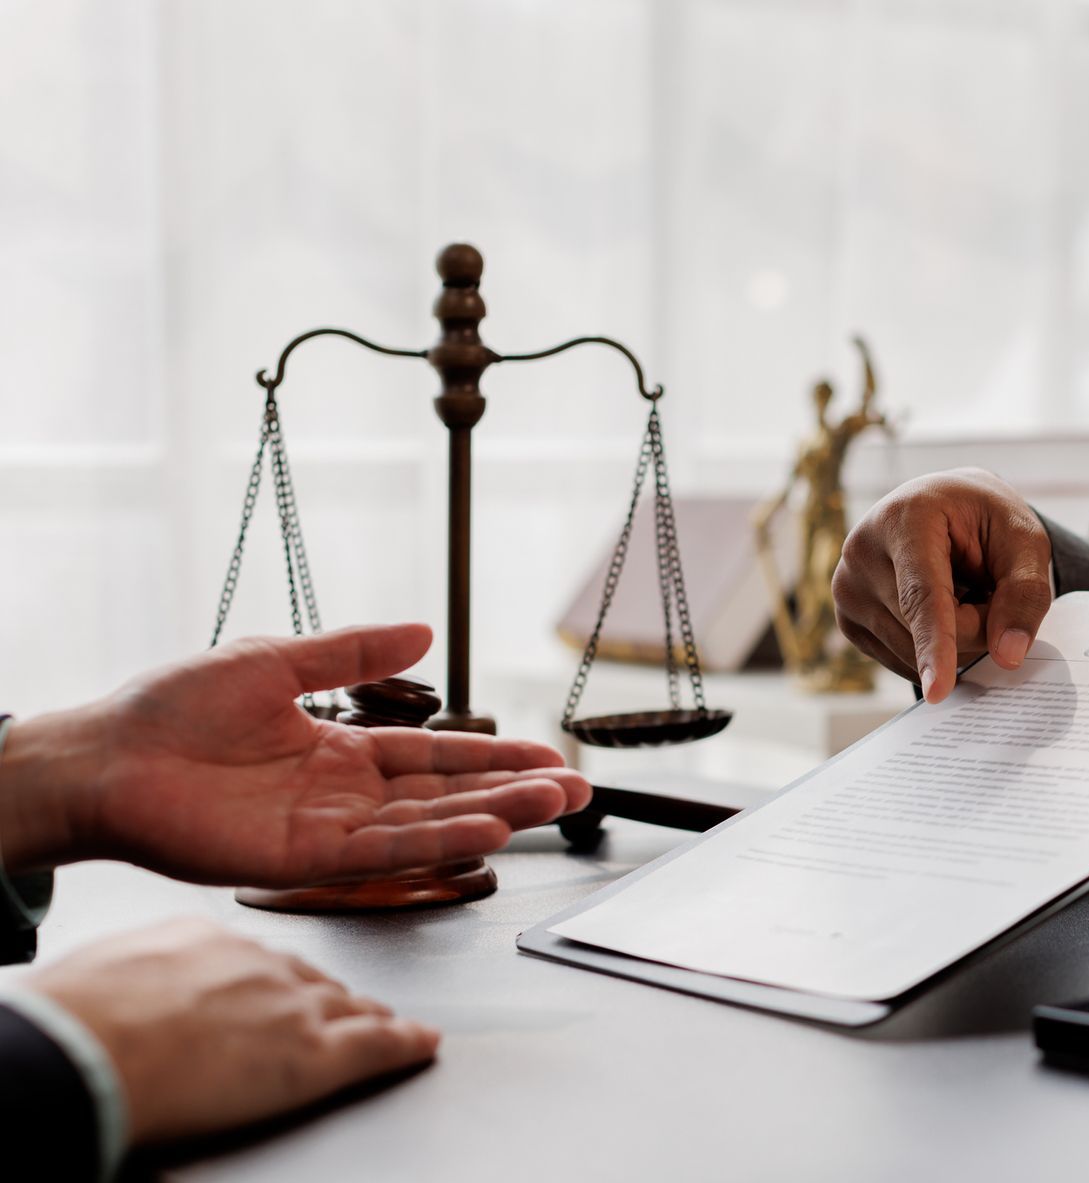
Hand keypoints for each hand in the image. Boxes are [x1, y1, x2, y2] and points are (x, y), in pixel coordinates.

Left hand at [0, 623, 591, 883]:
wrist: (104, 755)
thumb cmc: (172, 708)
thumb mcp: (276, 659)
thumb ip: (352, 652)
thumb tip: (427, 631)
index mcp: (341, 752)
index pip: (436, 759)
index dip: (494, 758)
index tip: (550, 757)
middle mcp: (344, 797)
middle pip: (449, 797)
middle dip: (516, 792)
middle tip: (578, 790)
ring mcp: (327, 831)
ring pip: (429, 825)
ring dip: (494, 815)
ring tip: (553, 804)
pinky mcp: (302, 858)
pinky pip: (383, 852)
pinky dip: (437, 843)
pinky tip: (486, 831)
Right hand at [25, 919, 437, 1144]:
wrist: (91, 1048)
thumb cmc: (81, 1016)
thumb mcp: (109, 970)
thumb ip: (144, 972)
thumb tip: (134, 986)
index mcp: (210, 940)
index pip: (262, 959)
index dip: (278, 980)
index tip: (278, 989)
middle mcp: (264, 966)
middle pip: (315, 981)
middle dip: (328, 997)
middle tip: (339, 1011)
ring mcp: (297, 1008)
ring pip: (350, 1008)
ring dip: (367, 1018)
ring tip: (383, 1024)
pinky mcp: (317, 1056)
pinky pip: (379, 1046)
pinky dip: (407, 1045)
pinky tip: (424, 1044)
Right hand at [833, 467, 1051, 702]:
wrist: (946, 506)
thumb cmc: (986, 519)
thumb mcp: (1025, 540)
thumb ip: (1025, 594)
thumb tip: (1008, 656)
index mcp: (905, 519)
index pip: (922, 595)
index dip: (935, 645)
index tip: (938, 691)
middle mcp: (861, 551)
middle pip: (927, 630)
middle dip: (975, 627)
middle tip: (988, 586)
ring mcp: (847, 589)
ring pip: (913, 653)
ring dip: (955, 641)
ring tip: (958, 590)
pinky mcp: (848, 620)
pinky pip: (902, 662)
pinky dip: (931, 650)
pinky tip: (935, 609)